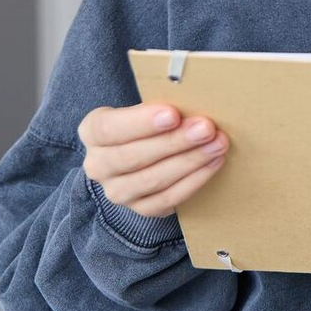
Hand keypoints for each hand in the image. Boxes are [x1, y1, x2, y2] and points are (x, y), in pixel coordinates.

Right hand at [78, 103, 227, 217]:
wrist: (145, 153)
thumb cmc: (149, 123)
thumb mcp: (145, 109)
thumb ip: (161, 108)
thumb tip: (194, 102)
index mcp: (92, 132)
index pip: (108, 128)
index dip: (140, 122)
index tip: (172, 114)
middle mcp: (98, 165)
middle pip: (132, 156)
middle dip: (174, 142)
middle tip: (206, 128)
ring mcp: (117, 191)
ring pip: (151, 180)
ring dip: (189, 161)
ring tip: (217, 144)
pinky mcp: (140, 209)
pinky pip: (167, 199)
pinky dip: (193, 181)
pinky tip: (213, 163)